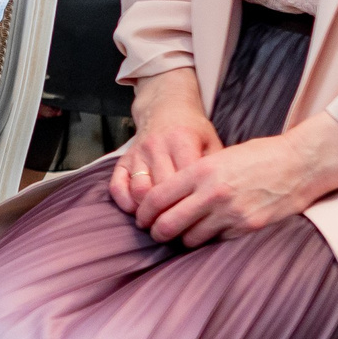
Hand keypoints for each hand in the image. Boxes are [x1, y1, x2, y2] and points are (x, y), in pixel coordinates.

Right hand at [111, 68, 220, 211]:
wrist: (166, 107)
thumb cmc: (194, 130)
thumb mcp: (211, 142)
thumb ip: (215, 168)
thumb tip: (220, 200)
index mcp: (182, 141)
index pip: (185, 180)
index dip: (191, 204)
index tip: (200, 221)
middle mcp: (157, 146)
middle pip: (161, 190)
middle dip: (170, 215)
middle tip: (180, 231)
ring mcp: (138, 153)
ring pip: (139, 190)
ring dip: (148, 211)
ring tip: (159, 224)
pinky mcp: (124, 158)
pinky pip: (117, 185)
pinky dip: (125, 202)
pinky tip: (137, 211)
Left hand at [138, 111, 337, 244]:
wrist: (300, 163)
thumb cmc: (259, 156)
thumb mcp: (220, 157)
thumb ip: (194, 176)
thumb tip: (167, 197)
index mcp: (201, 171)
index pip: (157, 199)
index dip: (144, 213)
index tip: (143, 218)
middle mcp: (212, 194)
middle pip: (168, 225)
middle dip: (158, 232)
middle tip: (157, 233)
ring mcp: (231, 213)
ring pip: (191, 239)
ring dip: (185, 239)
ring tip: (185, 234)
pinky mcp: (248, 228)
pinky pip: (217, 242)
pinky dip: (211, 240)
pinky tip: (212, 233)